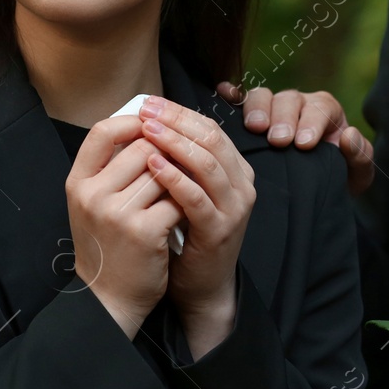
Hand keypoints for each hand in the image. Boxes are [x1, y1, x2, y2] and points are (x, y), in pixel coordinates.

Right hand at [65, 114, 182, 338]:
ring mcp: (117, 213)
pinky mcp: (144, 231)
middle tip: (177, 165)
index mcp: (78, 183)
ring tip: (180, 190)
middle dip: (165, 154)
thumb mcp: (93, 204)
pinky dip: (185, 204)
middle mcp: (93, 195)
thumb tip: (146, 126)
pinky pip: (177, 200)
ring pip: (164, 172)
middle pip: (142, 147)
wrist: (108, 299)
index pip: (102, 131)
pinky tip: (184, 213)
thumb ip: (111, 169)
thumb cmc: (107, 247)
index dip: (131, 122)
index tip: (152, 125)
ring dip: (179, 178)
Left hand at [138, 95, 254, 356]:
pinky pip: (197, 197)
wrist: (200, 285)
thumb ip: (180, 160)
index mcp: (236, 170)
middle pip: (211, 139)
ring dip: (174, 143)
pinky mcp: (220, 230)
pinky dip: (174, 178)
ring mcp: (235, 208)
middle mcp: (242, 185)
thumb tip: (150, 120)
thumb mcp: (187, 190)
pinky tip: (152, 165)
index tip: (149, 102)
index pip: (210, 128)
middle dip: (176, 121)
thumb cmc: (187, 233)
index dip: (180, 112)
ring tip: (147, 130)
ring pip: (208, 163)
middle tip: (146, 110)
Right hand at [218, 81, 373, 194]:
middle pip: (288, 99)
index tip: (304, 144)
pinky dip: (231, 95)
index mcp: (325, 112)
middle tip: (279, 140)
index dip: (311, 122)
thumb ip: (360, 156)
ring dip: (257, 109)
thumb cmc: (339, 178)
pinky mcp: (250, 117)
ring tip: (254, 128)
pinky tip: (223, 94)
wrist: (316, 190)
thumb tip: (348, 136)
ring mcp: (272, 108)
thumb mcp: (358, 174)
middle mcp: (298, 104)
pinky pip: (239, 100)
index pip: (320, 107)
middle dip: (283, 118)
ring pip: (262, 96)